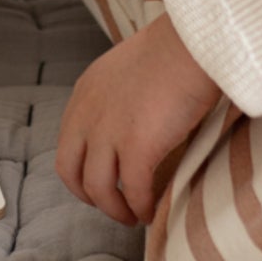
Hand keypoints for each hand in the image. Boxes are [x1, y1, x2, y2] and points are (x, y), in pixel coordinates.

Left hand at [55, 13, 221, 225]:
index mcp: (85, 93)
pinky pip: (134, 190)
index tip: (99, 182)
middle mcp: (88, 114)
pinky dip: (141, 206)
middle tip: (112, 206)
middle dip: (89, 196)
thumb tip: (134, 124)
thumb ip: (120, 98)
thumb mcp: (129, 69)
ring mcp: (109, 132)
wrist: (194, 43)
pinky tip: (151, 211)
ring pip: (99, 188)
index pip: (67, 144)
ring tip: (132, 216)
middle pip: (71, 172)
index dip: (80, 170)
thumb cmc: (175, 50)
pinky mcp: (137, 148)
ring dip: (114, 208)